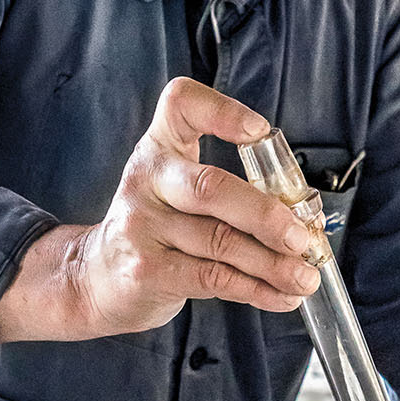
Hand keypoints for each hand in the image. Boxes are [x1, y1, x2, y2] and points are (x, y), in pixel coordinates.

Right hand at [0, 78, 318, 343]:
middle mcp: (147, 179)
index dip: (222, 111)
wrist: (95, 277)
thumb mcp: (177, 189)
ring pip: (220, 242)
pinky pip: (212, 279)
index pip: (181, 104)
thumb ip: (230, 191)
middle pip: (211, 188)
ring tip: (305, 275)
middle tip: (303, 237)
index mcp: (160, 147)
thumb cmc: (156, 228)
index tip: (259, 132)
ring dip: (272, 263)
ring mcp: (142, 227)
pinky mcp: (146, 271)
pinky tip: (280, 296)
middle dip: (266, 215)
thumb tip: (301, 218)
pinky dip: (254, 290)